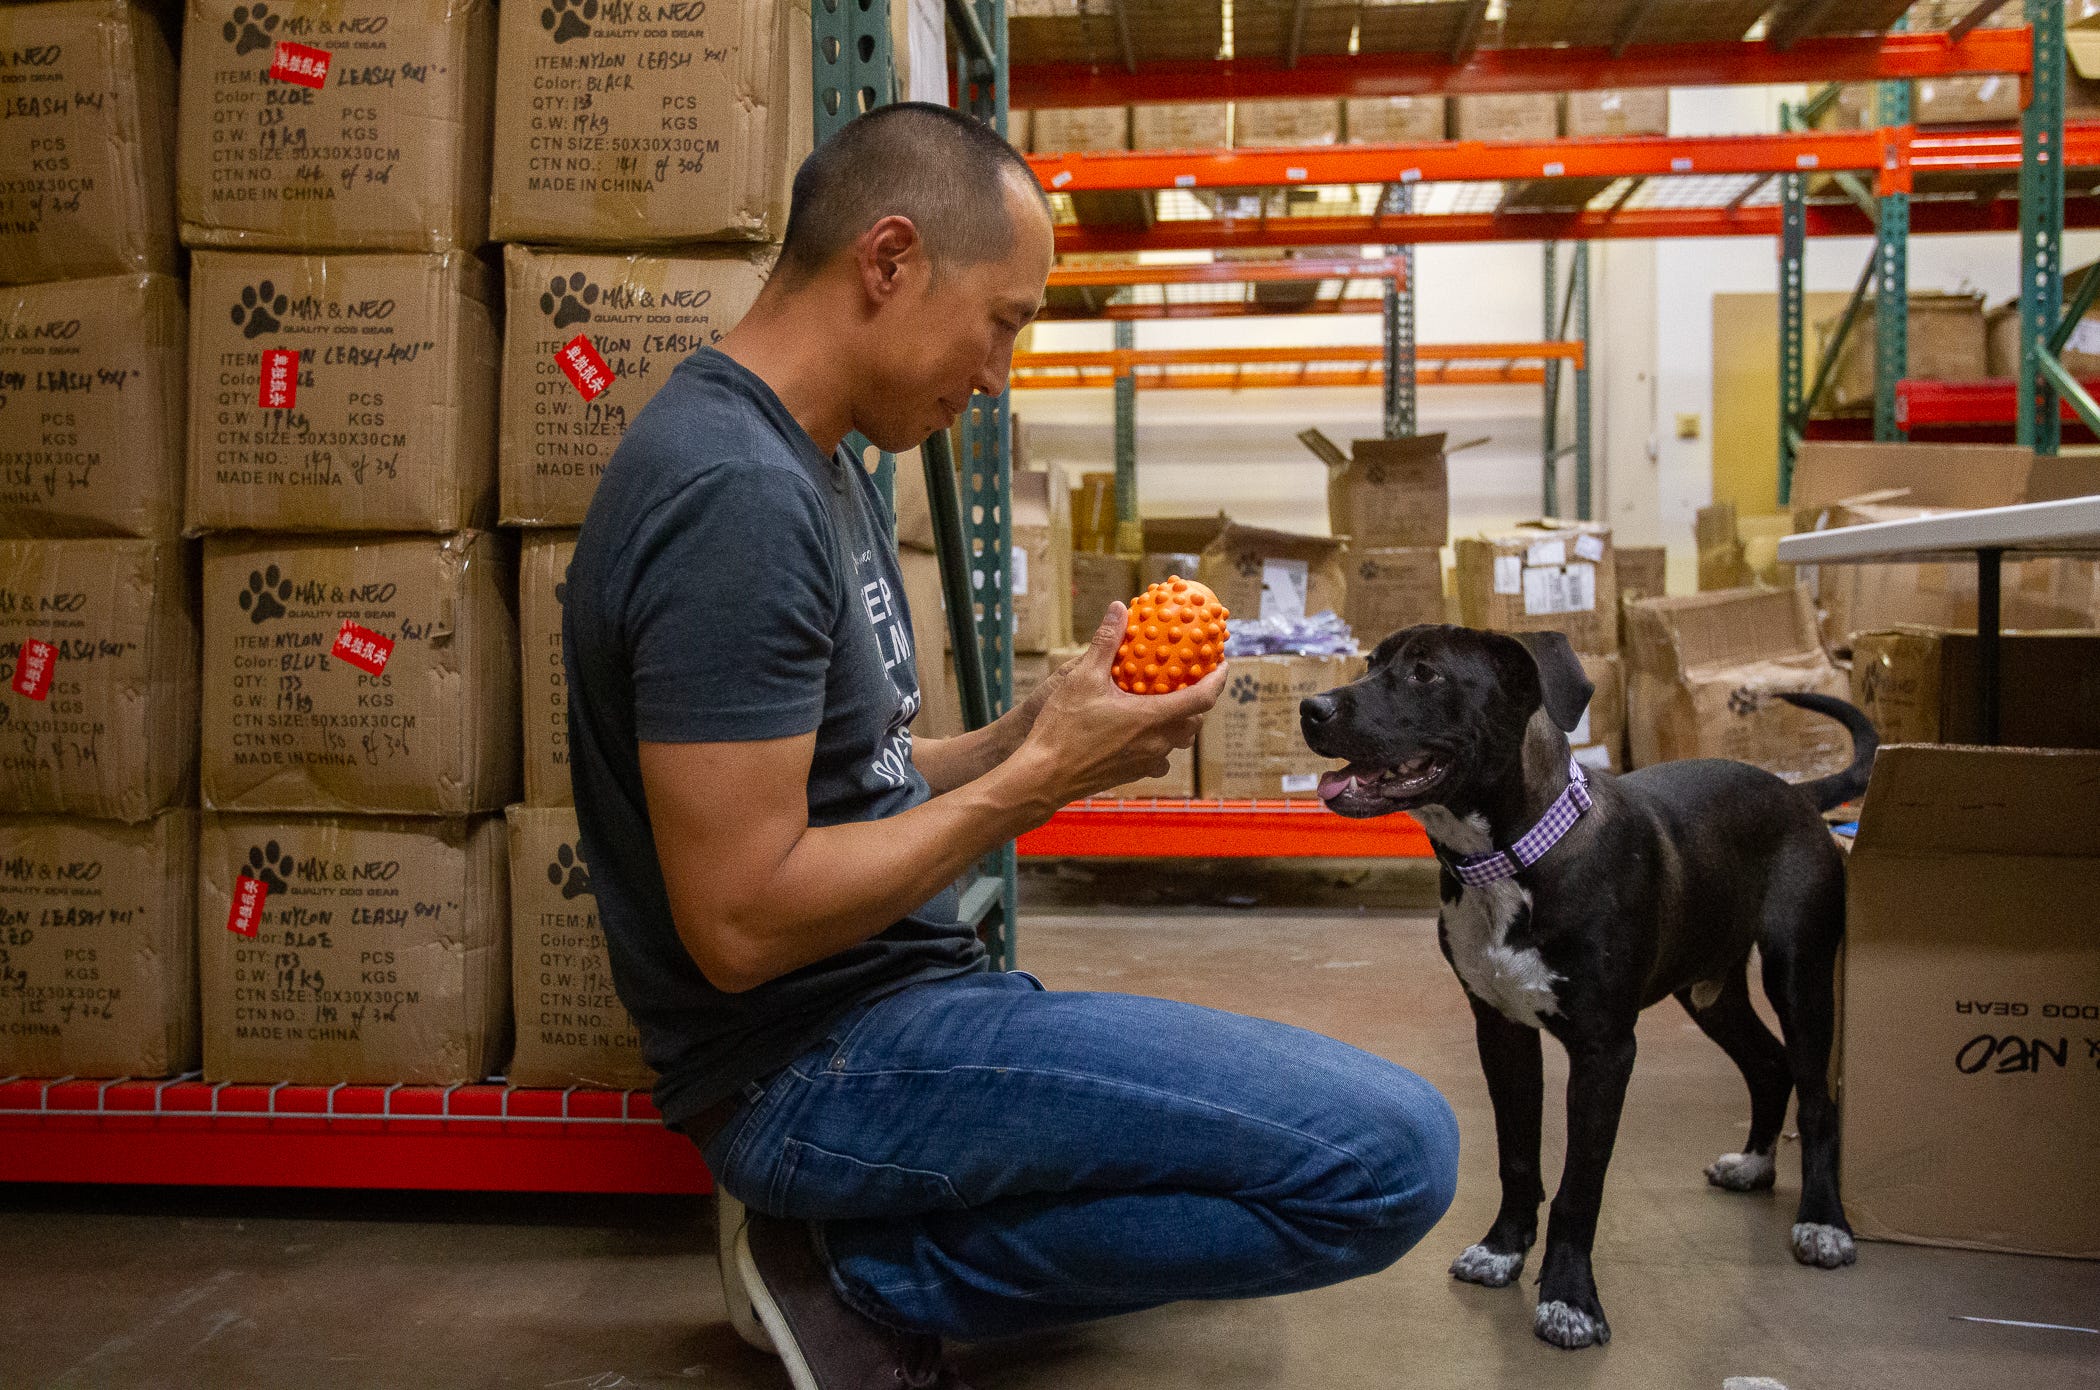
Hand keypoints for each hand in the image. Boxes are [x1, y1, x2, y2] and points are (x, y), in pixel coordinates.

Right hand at [1017, 602, 1226, 803]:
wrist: (1043, 777)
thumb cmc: (1063, 727)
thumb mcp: (1082, 678)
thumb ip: (1105, 642)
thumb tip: (1118, 609)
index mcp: (1153, 718)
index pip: (1203, 698)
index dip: (1219, 679)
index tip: (1223, 663)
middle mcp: (1157, 742)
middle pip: (1194, 720)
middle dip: (1199, 700)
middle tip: (1192, 679)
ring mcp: (1147, 761)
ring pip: (1178, 740)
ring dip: (1179, 720)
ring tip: (1168, 701)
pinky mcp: (1134, 774)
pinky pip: (1159, 756)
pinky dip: (1160, 739)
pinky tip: (1142, 729)